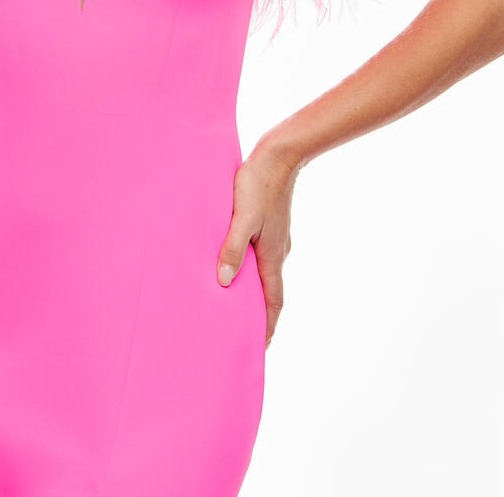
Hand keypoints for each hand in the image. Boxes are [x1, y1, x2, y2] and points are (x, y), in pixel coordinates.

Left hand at [215, 141, 299, 349]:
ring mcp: (276, 238)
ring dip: (255, 290)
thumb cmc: (257, 185)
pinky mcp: (271, 225)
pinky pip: (262, 255)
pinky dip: (252, 268)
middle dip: (260, 314)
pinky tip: (239, 262)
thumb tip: (225, 282)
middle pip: (271, 291)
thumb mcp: (242, 218)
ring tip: (237, 301)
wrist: (278, 155)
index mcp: (272, 256)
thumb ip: (232, 248)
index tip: (261, 347)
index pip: (272, 302)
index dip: (267, 325)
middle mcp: (277, 252)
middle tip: (245, 332)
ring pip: (266, 272)